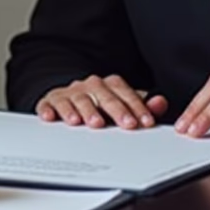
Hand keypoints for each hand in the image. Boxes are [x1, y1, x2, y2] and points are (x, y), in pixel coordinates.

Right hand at [35, 74, 167, 129]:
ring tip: (92, 123)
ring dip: (85, 110)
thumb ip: (140, 105)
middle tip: (126, 124)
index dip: (136, 106)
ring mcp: (69, 93)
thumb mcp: (120, 104)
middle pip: (103, 95)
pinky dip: (49, 110)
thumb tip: (160, 102)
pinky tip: (51, 118)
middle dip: (115, 110)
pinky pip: (48, 104)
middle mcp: (89, 86)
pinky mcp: (50, 101)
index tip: (145, 122)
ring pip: (77, 99)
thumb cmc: (97, 104)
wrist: (67, 97)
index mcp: (107, 85)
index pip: (123, 92)